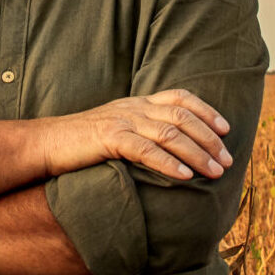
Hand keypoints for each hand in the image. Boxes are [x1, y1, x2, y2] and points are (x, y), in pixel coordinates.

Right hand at [40, 89, 232, 181]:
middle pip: (182, 117)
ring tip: (214, 172)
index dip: (207, 112)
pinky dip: (167, 163)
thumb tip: (173, 151)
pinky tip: (183, 176)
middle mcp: (134, 107)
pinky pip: (145, 150)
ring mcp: (122, 120)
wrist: (46, 143)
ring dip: (197, 153)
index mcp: (138, 103)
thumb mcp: (118, 130)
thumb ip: (143, 133)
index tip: (226, 130)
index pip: (181, 98)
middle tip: (227, 161)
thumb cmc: (83, 143)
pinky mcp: (109, 138)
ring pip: (170, 133)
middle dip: (209, 139)